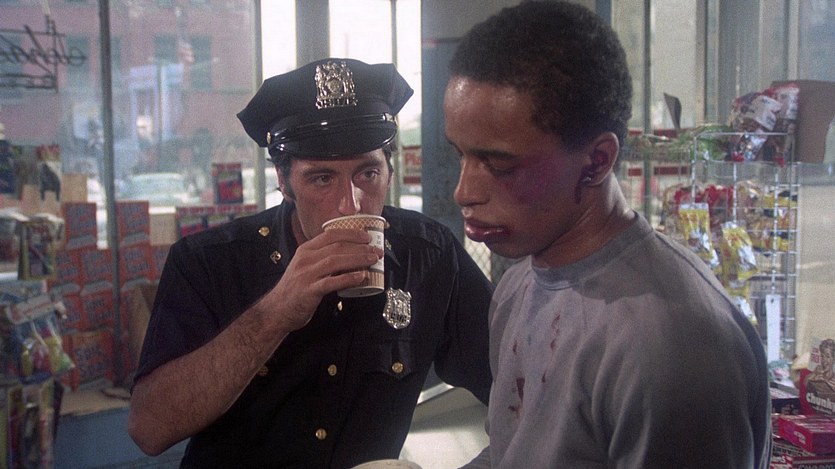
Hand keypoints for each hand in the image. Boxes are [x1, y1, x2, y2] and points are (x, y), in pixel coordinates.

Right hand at [252, 228, 381, 332]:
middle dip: (360, 247)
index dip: (351, 233)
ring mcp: (306, 274)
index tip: (367, 236)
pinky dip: (348, 278)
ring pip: (336, 261)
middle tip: (376, 250)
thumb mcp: (306, 267)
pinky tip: (361, 277)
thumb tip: (351, 255)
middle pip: (337, 247)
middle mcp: (305, 259)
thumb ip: (323, 259)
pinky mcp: (309, 291)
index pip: (330, 235)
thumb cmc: (296, 288)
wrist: (277, 310)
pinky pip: (331, 282)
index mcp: (305, 250)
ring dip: (358, 259)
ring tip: (373, 260)